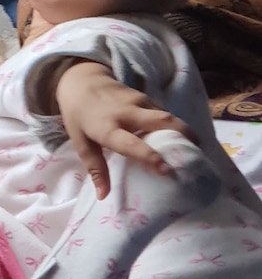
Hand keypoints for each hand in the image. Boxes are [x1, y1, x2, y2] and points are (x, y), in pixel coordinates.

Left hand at [56, 60, 193, 199]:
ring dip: (184, 131)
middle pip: (161, 121)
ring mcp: (138, 102)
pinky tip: (184, 139)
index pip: (130, 143)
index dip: (149, 157)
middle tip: (198, 158)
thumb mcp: (81, 142)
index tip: (167, 171)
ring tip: (198, 151)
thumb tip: (104, 196)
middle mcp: (126, 113)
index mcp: (107, 128)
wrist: (81, 81)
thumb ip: (95, 168)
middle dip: (183, 137)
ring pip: (167, 115)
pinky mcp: (145, 97)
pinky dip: (176, 125)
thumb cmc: (79, 116)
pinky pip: (164, 112)